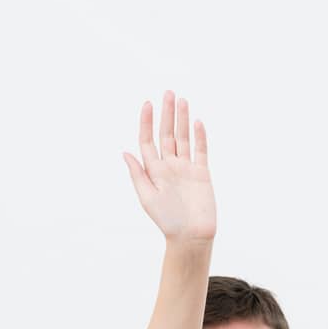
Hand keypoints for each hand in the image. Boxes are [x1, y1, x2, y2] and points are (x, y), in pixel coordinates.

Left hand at [123, 91, 215, 242]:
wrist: (191, 236)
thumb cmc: (167, 221)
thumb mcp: (147, 198)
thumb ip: (138, 174)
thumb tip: (125, 153)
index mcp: (154, 171)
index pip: (148, 141)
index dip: (146, 122)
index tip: (147, 104)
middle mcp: (169, 166)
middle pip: (167, 134)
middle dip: (166, 114)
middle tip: (167, 92)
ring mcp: (186, 168)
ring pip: (184, 138)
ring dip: (182, 119)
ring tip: (182, 100)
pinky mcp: (202, 174)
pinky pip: (200, 151)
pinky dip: (199, 137)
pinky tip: (197, 122)